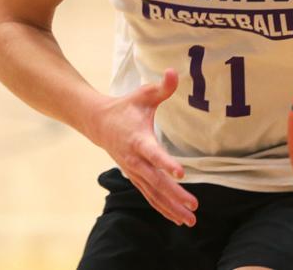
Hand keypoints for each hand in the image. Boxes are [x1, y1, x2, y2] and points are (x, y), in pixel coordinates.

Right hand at [88, 69, 197, 225]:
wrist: (98, 123)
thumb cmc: (126, 107)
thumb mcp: (144, 94)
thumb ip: (162, 87)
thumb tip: (173, 71)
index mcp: (138, 139)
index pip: (154, 153)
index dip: (166, 162)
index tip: (182, 172)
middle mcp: (135, 160)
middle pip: (156, 181)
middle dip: (175, 195)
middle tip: (194, 207)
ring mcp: (134, 171)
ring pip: (153, 194)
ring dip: (171, 208)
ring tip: (190, 221)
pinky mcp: (135, 177)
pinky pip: (150, 197)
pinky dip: (163, 208)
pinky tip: (177, 218)